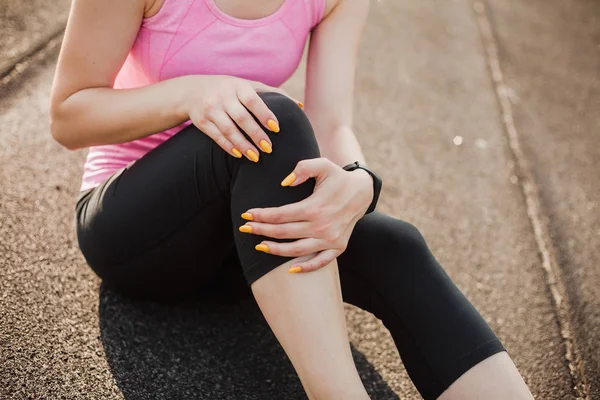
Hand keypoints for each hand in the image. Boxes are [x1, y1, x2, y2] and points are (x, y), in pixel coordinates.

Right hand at [184, 76, 301, 161]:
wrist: (194, 91)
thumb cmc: (231, 89)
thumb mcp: (248, 86)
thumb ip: (274, 94)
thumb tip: (300, 106)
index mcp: (237, 86)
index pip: (253, 100)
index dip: (265, 114)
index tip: (277, 128)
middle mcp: (223, 96)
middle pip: (241, 118)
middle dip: (256, 134)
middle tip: (269, 149)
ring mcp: (211, 109)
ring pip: (228, 130)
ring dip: (243, 145)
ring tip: (256, 156)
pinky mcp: (202, 122)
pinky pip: (217, 136)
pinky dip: (229, 146)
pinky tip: (240, 154)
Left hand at [240, 158, 373, 272]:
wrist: (362, 192)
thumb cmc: (338, 177)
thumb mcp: (323, 165)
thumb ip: (303, 168)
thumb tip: (284, 182)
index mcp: (315, 207)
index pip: (281, 214)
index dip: (261, 215)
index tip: (246, 215)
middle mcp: (322, 226)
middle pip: (284, 233)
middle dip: (261, 231)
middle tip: (245, 229)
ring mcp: (331, 240)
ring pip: (297, 250)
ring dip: (275, 250)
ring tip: (259, 246)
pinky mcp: (339, 247)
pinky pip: (320, 262)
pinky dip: (305, 267)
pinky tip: (290, 269)